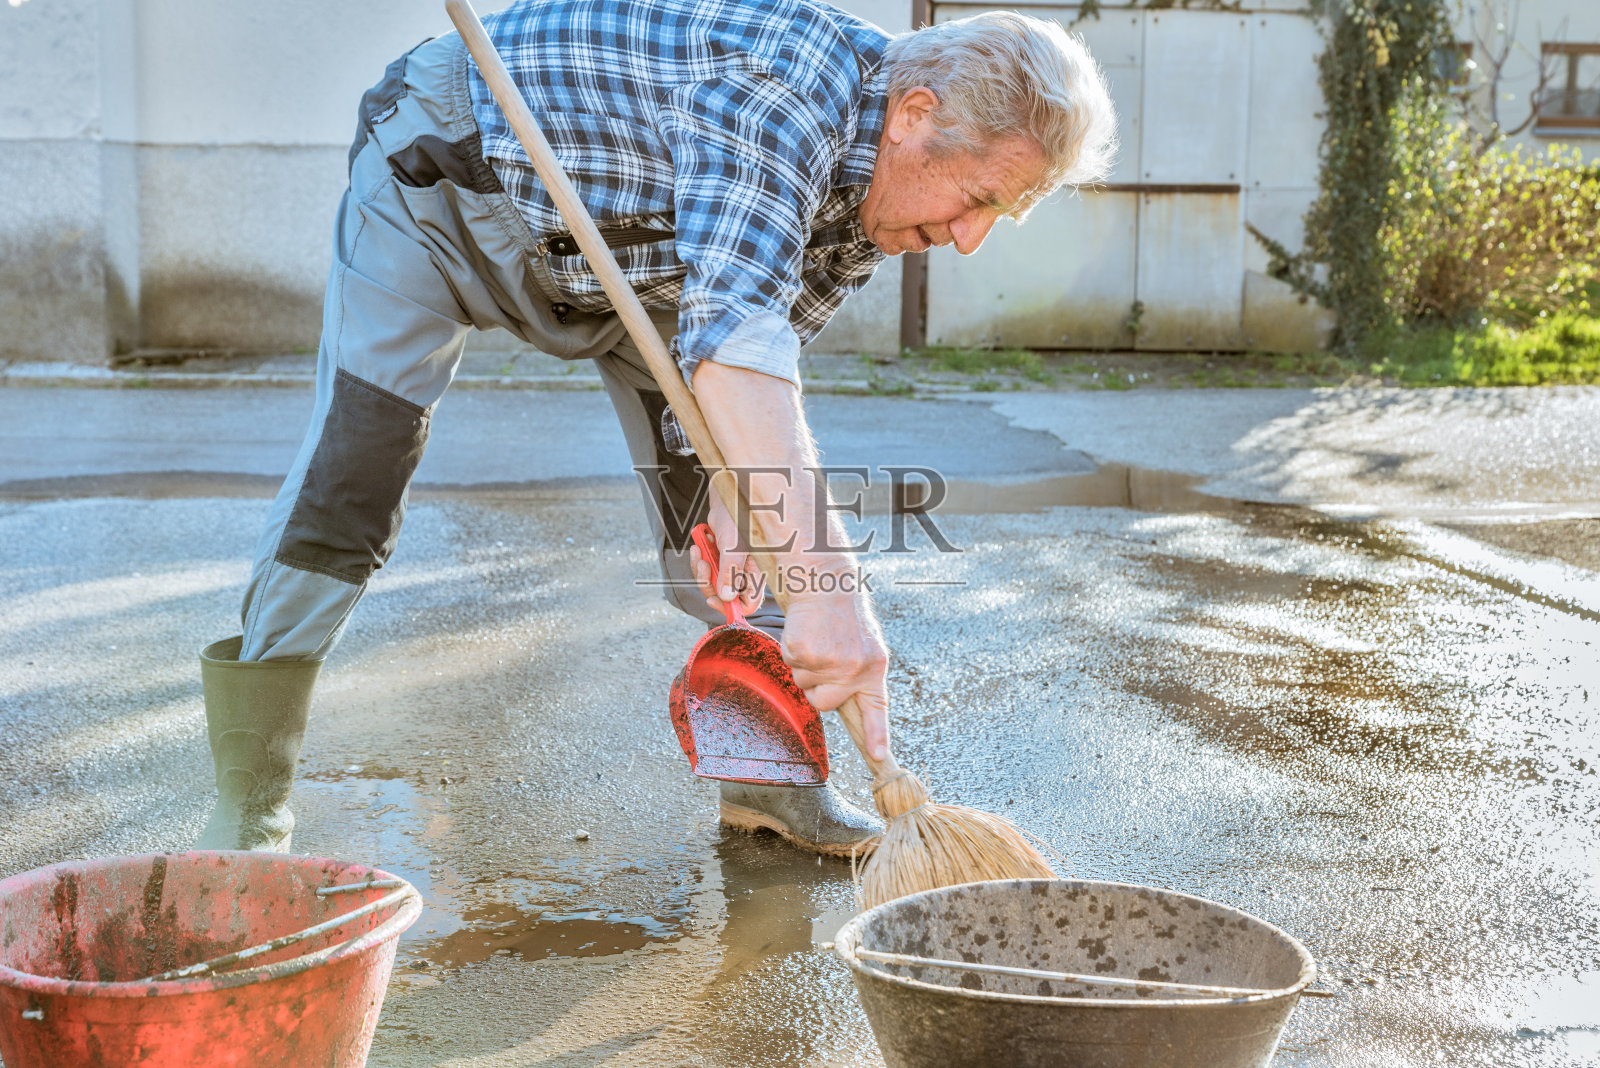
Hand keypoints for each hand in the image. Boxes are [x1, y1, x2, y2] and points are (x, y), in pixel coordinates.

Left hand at [688, 492, 763, 614]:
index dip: (730, 607)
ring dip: (701, 569)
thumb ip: (729, 573)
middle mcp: (745, 572)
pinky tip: (700, 545)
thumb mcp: (732, 547)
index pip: (748, 604)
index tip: (713, 600)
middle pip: (725, 596)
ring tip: (699, 551)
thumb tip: (725, 598)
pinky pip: (707, 570)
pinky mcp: (721, 559)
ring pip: (713, 583)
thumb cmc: (737, 517)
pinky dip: (700, 559)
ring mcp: (732, 566)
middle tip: (703, 566)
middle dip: (709, 583)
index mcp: (756, 573)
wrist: (727, 496)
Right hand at [782, 587, 890, 762]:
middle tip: (821, 658)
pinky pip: (790, 665)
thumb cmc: (841, 613)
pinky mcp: (807, 653)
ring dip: (803, 665)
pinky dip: (790, 650)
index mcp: (875, 666)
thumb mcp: (863, 644)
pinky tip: (804, 632)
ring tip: (815, 639)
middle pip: (824, 703)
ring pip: (804, 684)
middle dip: (816, 687)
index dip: (877, 735)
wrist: (826, 581)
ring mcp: (831, 662)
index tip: (877, 757)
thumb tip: (848, 699)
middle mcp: (856, 668)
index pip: (876, 708)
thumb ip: (859, 672)